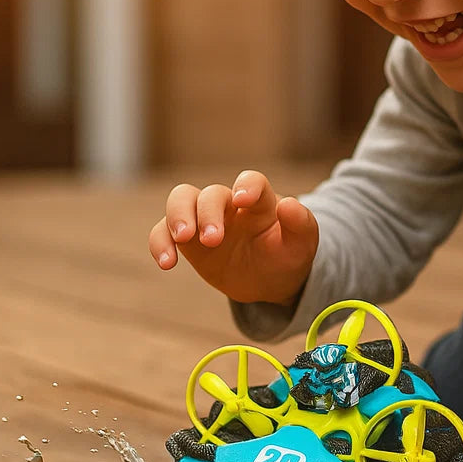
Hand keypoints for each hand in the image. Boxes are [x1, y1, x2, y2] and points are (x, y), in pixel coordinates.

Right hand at [148, 170, 318, 305]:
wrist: (270, 280)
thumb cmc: (288, 255)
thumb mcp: (303, 244)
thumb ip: (300, 224)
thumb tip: (289, 204)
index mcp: (261, 201)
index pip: (251, 181)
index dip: (246, 186)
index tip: (242, 201)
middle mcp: (230, 204)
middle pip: (210, 193)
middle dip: (208, 212)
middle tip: (213, 239)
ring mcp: (205, 219)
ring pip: (181, 200)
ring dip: (177, 217)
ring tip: (183, 240)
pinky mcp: (187, 239)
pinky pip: (163, 232)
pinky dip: (159, 243)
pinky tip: (167, 263)